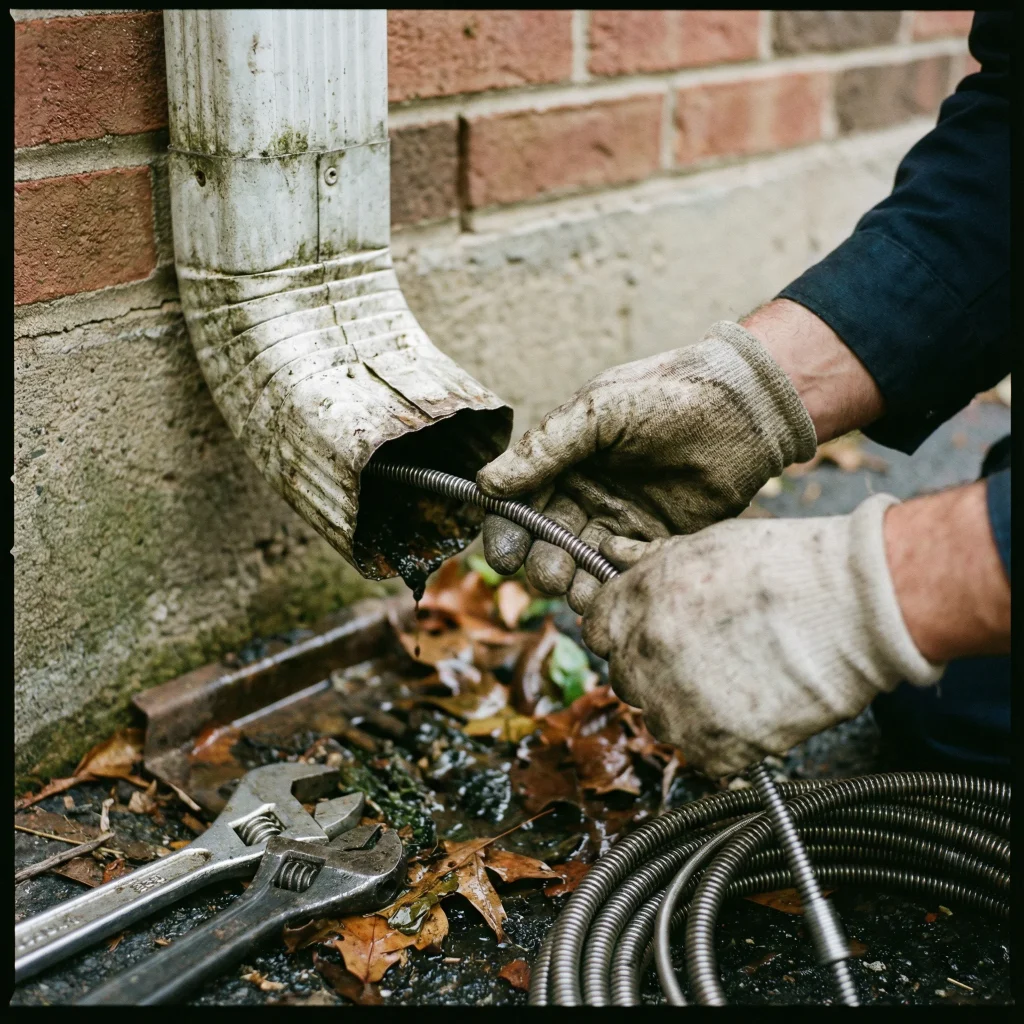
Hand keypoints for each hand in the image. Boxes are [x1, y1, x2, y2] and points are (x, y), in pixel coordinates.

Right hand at [476, 320, 816, 611]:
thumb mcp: (599, 409)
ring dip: (576, 583)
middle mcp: (588, 497)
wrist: (744, 405)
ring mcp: (623, 522)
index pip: (521, 507)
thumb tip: (486, 483)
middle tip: (551, 575)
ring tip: (579, 590)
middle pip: (549, 544)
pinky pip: (629, 571)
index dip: (508, 534)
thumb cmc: (668, 394)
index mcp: (564, 464)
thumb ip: (545, 447)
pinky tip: (621, 578)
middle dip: (543, 565)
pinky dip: (618, 580)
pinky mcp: (660, 542)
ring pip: (585, 565)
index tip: (504, 557)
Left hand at [582, 494, 943, 776]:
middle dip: (653, 665)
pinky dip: (723, 739)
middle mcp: (645, 658)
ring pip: (659, 718)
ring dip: (686, 705)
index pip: (595, 629)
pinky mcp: (715, 748)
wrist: (854, 607)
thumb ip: (648, 560)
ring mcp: (677, 707)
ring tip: (739, 676)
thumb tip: (609, 554)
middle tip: (704, 652)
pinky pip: (701, 753)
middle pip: (624, 676)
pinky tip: (756, 705)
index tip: (649, 629)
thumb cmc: (787, 566)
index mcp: (635, 605)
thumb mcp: (705, 545)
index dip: (624, 627)